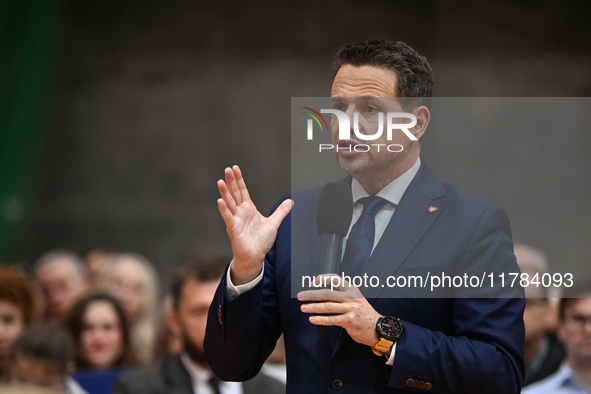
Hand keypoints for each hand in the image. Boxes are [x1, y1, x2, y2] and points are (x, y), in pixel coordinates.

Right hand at [217, 165, 291, 284]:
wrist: (255, 257)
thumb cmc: (261, 242)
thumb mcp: (274, 223)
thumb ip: (281, 212)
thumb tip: (290, 201)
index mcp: (248, 209)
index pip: (243, 191)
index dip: (239, 180)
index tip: (235, 168)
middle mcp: (240, 212)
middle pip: (235, 194)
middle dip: (231, 182)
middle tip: (227, 169)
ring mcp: (235, 220)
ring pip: (229, 203)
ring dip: (225, 193)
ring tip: (220, 182)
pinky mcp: (233, 229)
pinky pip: (228, 218)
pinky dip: (224, 210)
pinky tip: (220, 201)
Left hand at [297, 275, 380, 346]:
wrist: (378, 328)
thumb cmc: (364, 314)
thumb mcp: (356, 299)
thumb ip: (341, 296)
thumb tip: (321, 297)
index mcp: (351, 289)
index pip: (335, 279)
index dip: (322, 279)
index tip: (312, 282)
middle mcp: (351, 297)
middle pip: (327, 293)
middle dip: (311, 294)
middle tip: (300, 296)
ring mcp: (351, 309)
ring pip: (327, 306)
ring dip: (313, 307)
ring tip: (303, 308)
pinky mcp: (350, 321)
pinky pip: (332, 319)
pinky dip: (320, 319)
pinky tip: (312, 319)